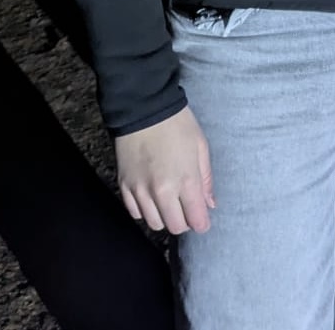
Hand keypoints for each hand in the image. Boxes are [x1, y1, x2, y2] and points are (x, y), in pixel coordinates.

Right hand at [114, 105, 214, 233]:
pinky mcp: (124, 187)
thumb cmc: (178, 124)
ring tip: (170, 202)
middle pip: (174, 226)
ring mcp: (140, 191)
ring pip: (154, 223)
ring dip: (165, 217)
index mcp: (185, 180)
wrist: (144, 108)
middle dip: (185, 221)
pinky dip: (146, 211)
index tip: (203, 220)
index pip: (195, 219)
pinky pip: (135, 213)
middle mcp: (162, 191)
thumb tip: (210, 204)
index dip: (202, 223)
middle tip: (187, 209)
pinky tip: (152, 198)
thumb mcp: (200, 146)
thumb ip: (206, 178)